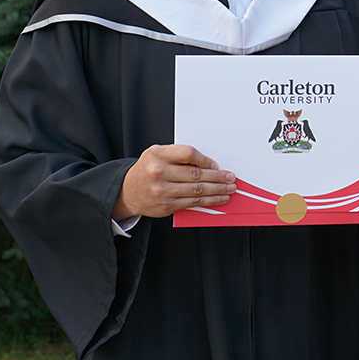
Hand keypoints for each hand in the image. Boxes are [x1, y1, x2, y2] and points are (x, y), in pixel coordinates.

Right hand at [114, 144, 235, 219]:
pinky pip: (193, 203)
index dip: (205, 160)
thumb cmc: (147, 170)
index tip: (215, 164)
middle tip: (230, 177)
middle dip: (217, 176)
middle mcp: (159, 172)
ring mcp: (163, 191)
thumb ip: (178, 155)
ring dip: (217, 189)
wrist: (128, 192)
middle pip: (195, 174)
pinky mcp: (167, 205)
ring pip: (197, 190)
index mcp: (157, 155)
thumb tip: (207, 163)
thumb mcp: (157, 154)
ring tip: (229, 188)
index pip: (188, 154)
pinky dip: (209, 201)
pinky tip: (219, 198)